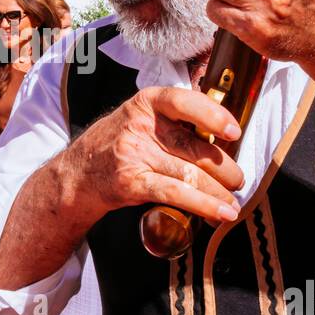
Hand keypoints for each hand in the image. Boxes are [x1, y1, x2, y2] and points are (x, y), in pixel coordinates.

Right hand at [58, 86, 244, 226]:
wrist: (76, 175)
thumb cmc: (116, 145)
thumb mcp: (139, 118)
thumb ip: (174, 120)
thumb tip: (221, 134)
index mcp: (146, 103)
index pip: (184, 102)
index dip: (213, 115)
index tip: (233, 131)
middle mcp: (140, 126)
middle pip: (195, 147)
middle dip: (225, 168)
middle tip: (237, 179)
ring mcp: (135, 155)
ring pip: (190, 173)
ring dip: (220, 192)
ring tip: (233, 203)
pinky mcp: (132, 183)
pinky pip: (176, 193)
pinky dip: (204, 205)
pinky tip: (221, 213)